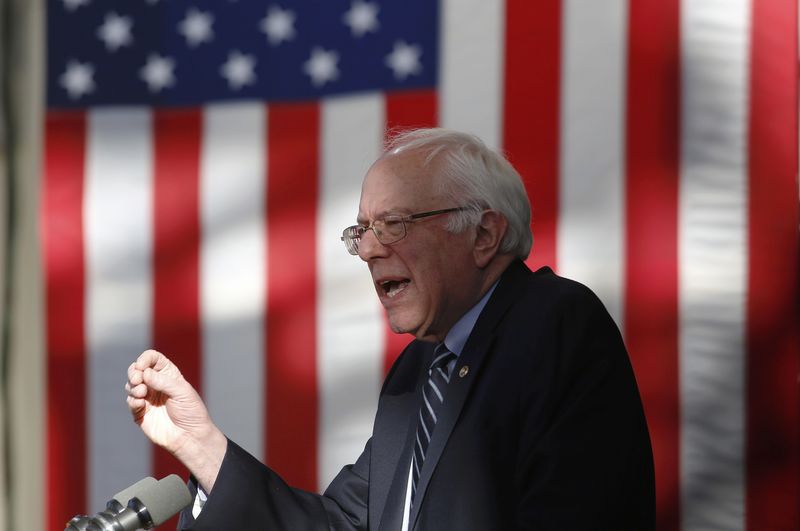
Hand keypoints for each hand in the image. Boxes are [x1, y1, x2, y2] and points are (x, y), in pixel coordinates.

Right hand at [126, 349, 226, 490]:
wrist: (190, 437)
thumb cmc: (191, 412)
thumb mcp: (182, 392)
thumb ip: (163, 381)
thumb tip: (144, 373)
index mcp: (168, 375)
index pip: (153, 359)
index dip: (145, 358)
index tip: (142, 365)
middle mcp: (156, 384)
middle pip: (137, 370)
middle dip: (134, 371)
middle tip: (137, 379)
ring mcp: (147, 398)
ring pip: (131, 385)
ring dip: (133, 386)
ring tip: (142, 392)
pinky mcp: (141, 413)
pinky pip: (130, 402)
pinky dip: (133, 401)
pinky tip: (140, 404)